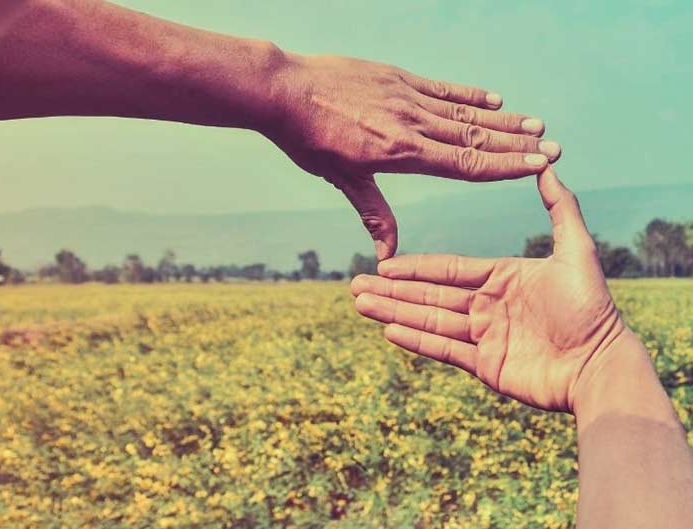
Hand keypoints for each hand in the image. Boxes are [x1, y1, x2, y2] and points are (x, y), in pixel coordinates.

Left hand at [265, 54, 560, 258]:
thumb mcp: (342, 180)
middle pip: (475, 137)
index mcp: (401, 154)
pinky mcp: (397, 77)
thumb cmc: (309, 140)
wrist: (283, 92)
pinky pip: (442, 88)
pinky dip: (469, 95)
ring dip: (502, 121)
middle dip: (516, 145)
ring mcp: (406, 97)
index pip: (465, 163)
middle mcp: (412, 124)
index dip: (504, 166)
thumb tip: (387, 256)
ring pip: (464, 112)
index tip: (538, 166)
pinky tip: (494, 100)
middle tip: (553, 147)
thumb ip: (374, 214)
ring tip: (535, 124)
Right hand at [350, 167, 624, 411]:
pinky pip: (444, 349)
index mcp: (501, 278)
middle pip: (430, 295)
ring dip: (394, 311)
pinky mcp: (484, 365)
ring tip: (360, 304)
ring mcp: (484, 336)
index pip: (448, 270)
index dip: (416, 267)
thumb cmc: (591, 308)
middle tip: (355, 284)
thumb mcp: (576, 252)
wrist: (600, 365)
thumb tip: (548, 166)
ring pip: (429, 320)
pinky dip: (416, 340)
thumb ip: (561, 209)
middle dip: (392, 290)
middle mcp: (487, 305)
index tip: (384, 263)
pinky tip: (389, 329)